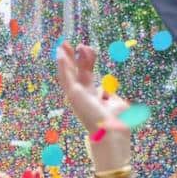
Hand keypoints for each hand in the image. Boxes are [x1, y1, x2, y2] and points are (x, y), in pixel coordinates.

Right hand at [54, 43, 130, 171]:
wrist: (111, 133)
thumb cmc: (116, 122)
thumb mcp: (116, 102)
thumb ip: (110, 94)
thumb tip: (106, 90)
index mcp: (91, 96)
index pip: (87, 74)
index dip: (88, 61)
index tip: (90, 49)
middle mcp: (82, 95)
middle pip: (77, 71)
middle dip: (74, 57)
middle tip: (70, 44)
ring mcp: (76, 95)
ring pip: (69, 73)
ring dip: (65, 59)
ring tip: (62, 45)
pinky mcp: (73, 95)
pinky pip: (66, 77)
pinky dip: (62, 66)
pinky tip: (59, 54)